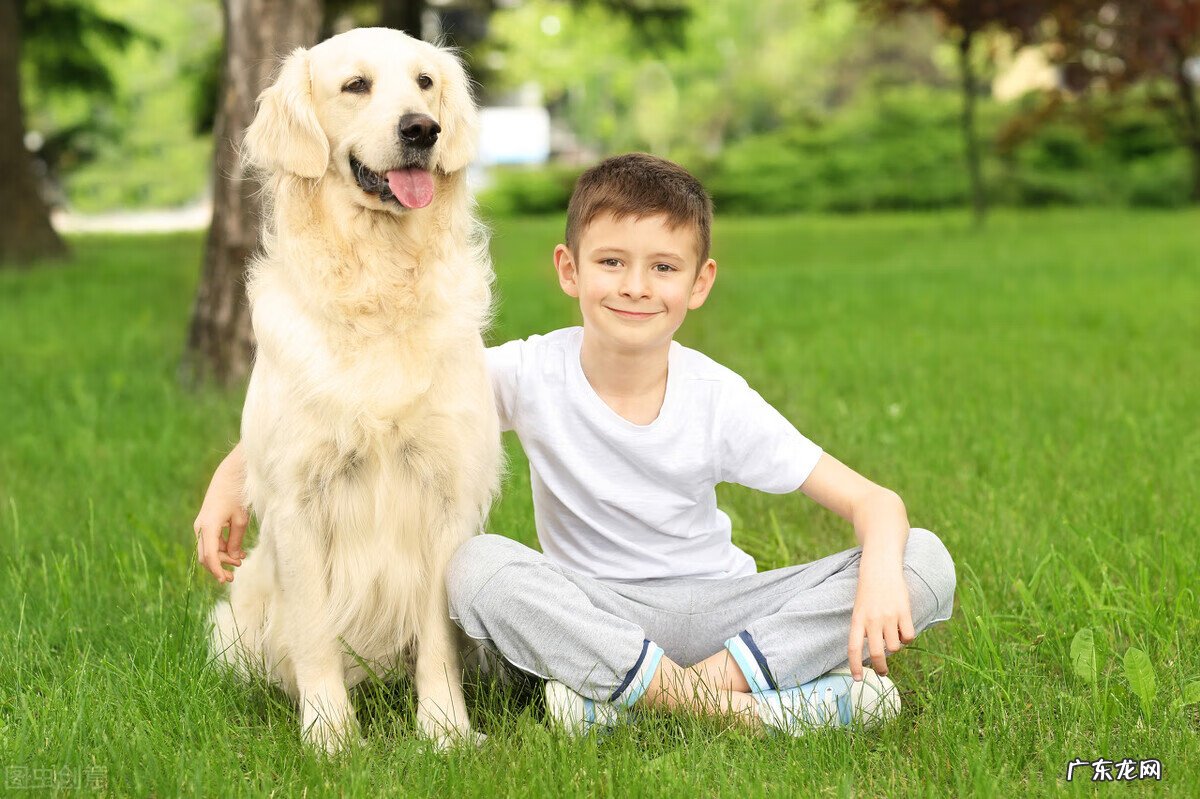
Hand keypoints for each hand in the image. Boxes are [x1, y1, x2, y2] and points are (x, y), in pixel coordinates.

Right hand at [193, 451, 248, 582]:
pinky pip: (211, 542)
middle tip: (234, 576)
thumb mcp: (241, 520)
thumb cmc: (237, 496)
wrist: (229, 475)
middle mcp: (201, 527)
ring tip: (240, 561)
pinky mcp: (206, 523)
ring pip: (208, 550)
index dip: (216, 570)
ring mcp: (202, 525)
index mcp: (209, 526)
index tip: (225, 580)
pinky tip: (237, 552)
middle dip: (218, 567)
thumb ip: (236, 540)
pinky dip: (222, 549)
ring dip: (222, 558)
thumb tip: (234, 558)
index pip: (209, 555)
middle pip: (206, 556)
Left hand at [847, 563, 914, 680]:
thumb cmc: (868, 590)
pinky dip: (907, 638)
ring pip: (895, 647)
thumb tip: (874, 652)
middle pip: (877, 653)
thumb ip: (863, 629)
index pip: (853, 648)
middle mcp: (872, 620)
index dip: (855, 666)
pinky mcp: (904, 612)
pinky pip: (908, 636)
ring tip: (893, 636)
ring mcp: (889, 616)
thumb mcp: (859, 609)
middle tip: (883, 672)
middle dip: (880, 668)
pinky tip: (903, 630)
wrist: (880, 567)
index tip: (857, 679)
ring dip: (895, 647)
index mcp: (857, 619)